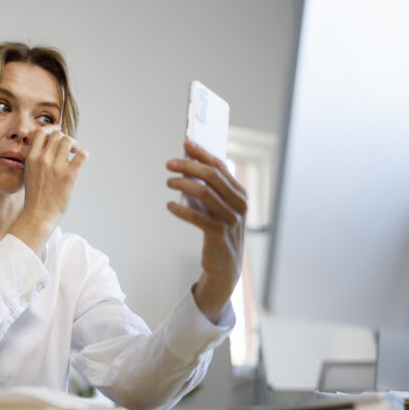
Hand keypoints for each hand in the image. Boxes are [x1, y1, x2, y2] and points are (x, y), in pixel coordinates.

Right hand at [10, 126, 87, 254]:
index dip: (50, 130)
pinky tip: (82, 157)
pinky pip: (82, 155)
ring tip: (74, 151)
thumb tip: (47, 145)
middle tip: (68, 147)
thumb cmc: (35, 195)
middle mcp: (43, 160)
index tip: (56, 134)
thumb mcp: (28, 172)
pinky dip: (83, 153)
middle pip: (57, 135)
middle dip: (64, 138)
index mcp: (31, 158)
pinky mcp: (69, 176)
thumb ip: (35, 158)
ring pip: (68, 141)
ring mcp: (56, 167)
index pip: (40, 132)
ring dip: (73, 143)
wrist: (38, 214)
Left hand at [165, 139, 246, 322]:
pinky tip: (169, 206)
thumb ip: (208, 189)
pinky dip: (181, 210)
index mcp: (240, 193)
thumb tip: (187, 167)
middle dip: (189, 166)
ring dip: (183, 185)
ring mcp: (231, 220)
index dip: (202, 153)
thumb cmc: (219, 232)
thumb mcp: (218, 207)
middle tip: (170, 164)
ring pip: (205, 193)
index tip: (186, 144)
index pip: (220, 166)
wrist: (226, 266)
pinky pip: (198, 217)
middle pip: (212, 176)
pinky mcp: (219, 235)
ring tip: (169, 183)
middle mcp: (239, 204)